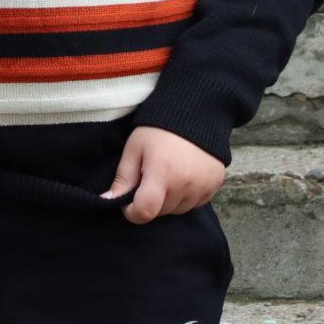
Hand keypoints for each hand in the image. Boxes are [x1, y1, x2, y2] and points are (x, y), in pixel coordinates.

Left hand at [103, 125, 225, 224]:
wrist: (195, 111)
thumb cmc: (158, 129)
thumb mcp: (135, 148)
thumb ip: (122, 178)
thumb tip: (108, 201)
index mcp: (162, 173)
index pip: (145, 212)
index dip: (132, 212)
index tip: (128, 201)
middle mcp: (185, 184)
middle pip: (161, 211)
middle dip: (150, 201)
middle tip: (149, 177)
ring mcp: (203, 186)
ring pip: (178, 210)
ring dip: (169, 200)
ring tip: (168, 174)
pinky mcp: (215, 185)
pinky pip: (195, 203)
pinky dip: (186, 196)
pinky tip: (184, 175)